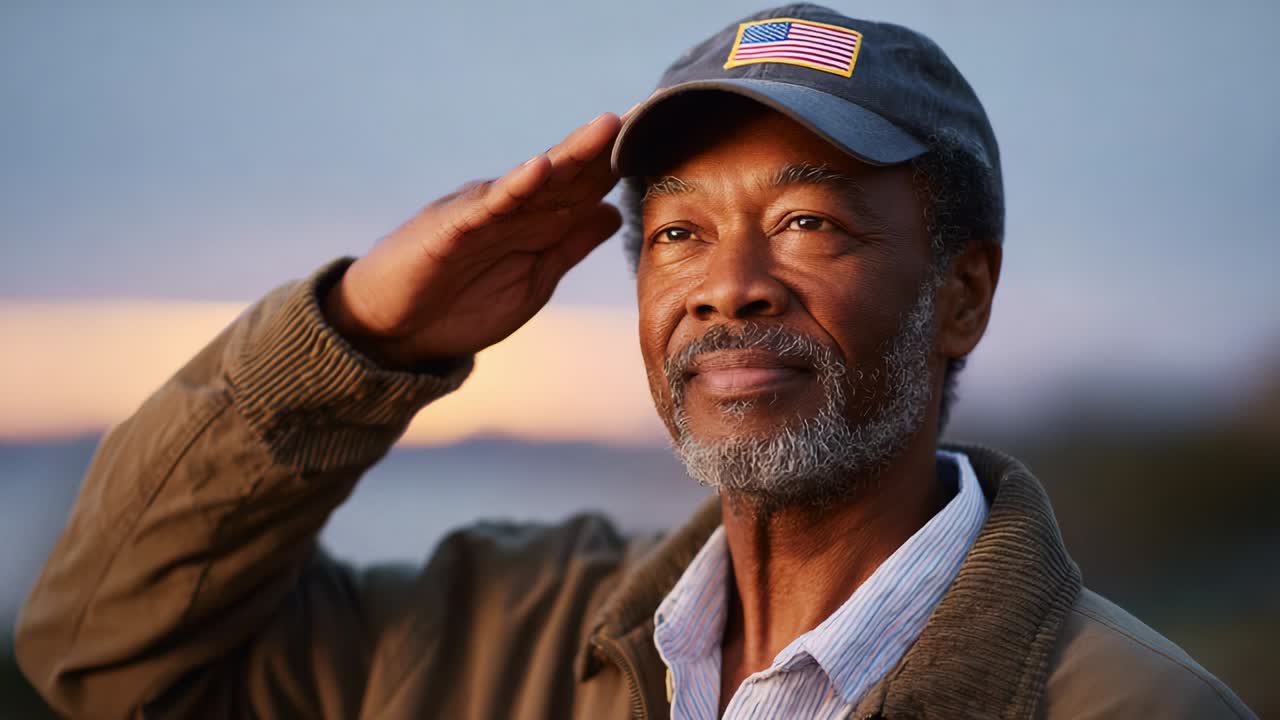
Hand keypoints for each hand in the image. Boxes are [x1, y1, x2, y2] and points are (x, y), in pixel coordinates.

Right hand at [324, 113, 624, 368]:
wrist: (396, 330)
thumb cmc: (461, 305)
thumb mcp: (534, 279)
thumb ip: (569, 244)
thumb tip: (613, 212)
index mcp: (534, 221)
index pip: (583, 188)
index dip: (619, 167)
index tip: (663, 144)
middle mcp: (512, 207)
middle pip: (567, 174)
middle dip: (605, 148)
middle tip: (647, 116)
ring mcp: (482, 213)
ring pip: (534, 179)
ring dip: (570, 153)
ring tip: (607, 127)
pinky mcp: (452, 228)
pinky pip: (488, 205)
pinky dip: (514, 186)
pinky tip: (540, 168)